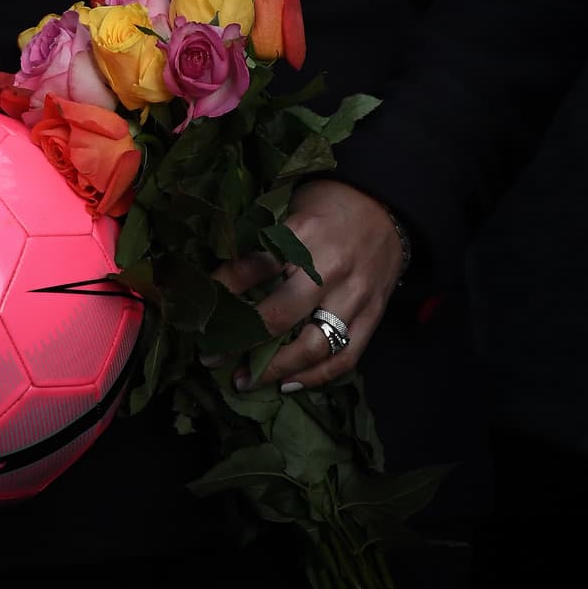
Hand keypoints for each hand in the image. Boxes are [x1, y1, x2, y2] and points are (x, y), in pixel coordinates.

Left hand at [212, 178, 405, 392]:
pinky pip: (346, 356)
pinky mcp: (373, 314)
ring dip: (277, 369)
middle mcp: (330, 267)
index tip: (200, 311)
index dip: (223, 291)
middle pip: (281, 314)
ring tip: (246, 380)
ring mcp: (355, 294)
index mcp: (304, 232)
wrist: (386, 204)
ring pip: (314, 345)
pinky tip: (289, 384)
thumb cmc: (329, 204)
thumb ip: (264, 241)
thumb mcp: (291, 207)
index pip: (254, 266)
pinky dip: (316, 377)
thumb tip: (221, 276)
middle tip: (212, 357)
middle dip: (242, 341)